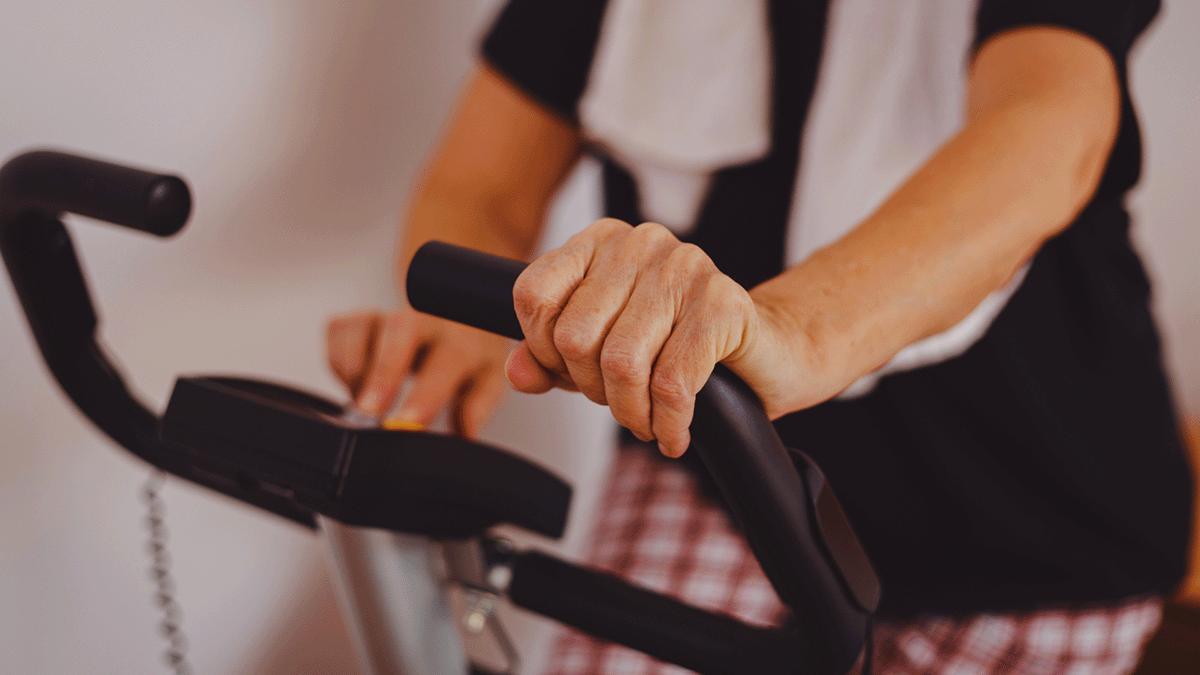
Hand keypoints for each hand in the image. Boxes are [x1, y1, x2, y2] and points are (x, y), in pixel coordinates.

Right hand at [326, 307, 510, 437]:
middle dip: (381, 372)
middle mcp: (425, 317)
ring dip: (354, 370)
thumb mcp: (485, 378)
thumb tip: (465, 433)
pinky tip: (356, 381)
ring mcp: (389, 311)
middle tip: (368, 411)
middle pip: (400, 331)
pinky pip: (338, 330)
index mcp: (461, 338)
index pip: (446, 362)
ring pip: (360, 327)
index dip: (425, 394)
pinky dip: (338, 361)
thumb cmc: (468, 351)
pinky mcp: (360, 313)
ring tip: (363, 401)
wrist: (455, 311)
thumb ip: (477, 405)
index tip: (408, 420)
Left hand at [505, 219, 813, 456]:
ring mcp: (685, 268)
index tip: (571, 374)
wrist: (770, 350)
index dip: (542, 350)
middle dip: (591, 390)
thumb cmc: (680, 345)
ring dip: (631, 413)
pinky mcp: (723, 304)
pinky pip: (672, 382)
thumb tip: (520, 373)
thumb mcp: (603, 351)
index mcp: (601, 242)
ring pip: (621, 363)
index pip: (534, 295)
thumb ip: (551, 359)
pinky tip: (674, 432)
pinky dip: (668, 423)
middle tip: (622, 404)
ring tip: (647, 422)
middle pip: (574, 336)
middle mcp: (640, 244)